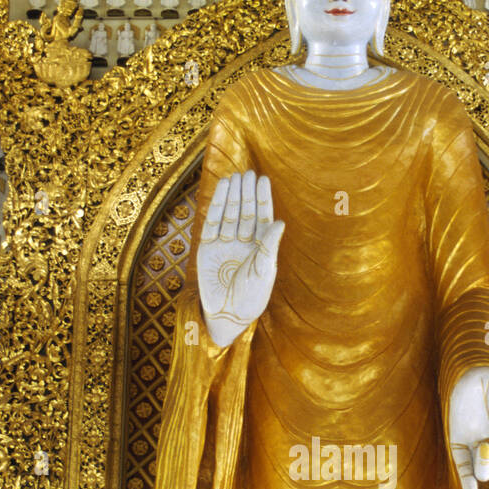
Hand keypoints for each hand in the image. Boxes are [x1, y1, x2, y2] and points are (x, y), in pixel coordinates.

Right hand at [197, 171, 284, 347]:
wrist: (226, 315)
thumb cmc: (251, 298)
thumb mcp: (263, 271)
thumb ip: (269, 246)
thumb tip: (280, 222)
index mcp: (261, 248)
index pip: (262, 217)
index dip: (263, 198)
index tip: (262, 179)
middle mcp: (243, 243)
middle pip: (246, 211)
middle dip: (247, 193)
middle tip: (248, 173)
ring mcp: (225, 244)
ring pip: (230, 214)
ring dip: (233, 195)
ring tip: (235, 176)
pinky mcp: (207, 248)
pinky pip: (212, 222)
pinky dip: (217, 205)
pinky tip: (222, 190)